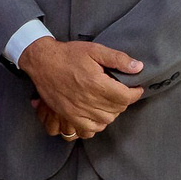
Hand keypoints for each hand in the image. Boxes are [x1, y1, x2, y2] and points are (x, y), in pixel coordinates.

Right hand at [18, 38, 144, 138]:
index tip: (136, 88)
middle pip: (117, 109)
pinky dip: (97, 125)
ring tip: (110, 102)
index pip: (126, 97)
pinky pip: (88, 129)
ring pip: (106, 120)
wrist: (42, 62)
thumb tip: (138, 67)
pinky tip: (97, 115)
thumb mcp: (95, 50)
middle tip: (121, 91)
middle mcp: (88, 100)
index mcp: (97, 84)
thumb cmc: (68, 55)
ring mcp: (77, 110)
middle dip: (124, 101)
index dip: (135, 93)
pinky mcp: (68, 115)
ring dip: (112, 112)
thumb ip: (118, 59)